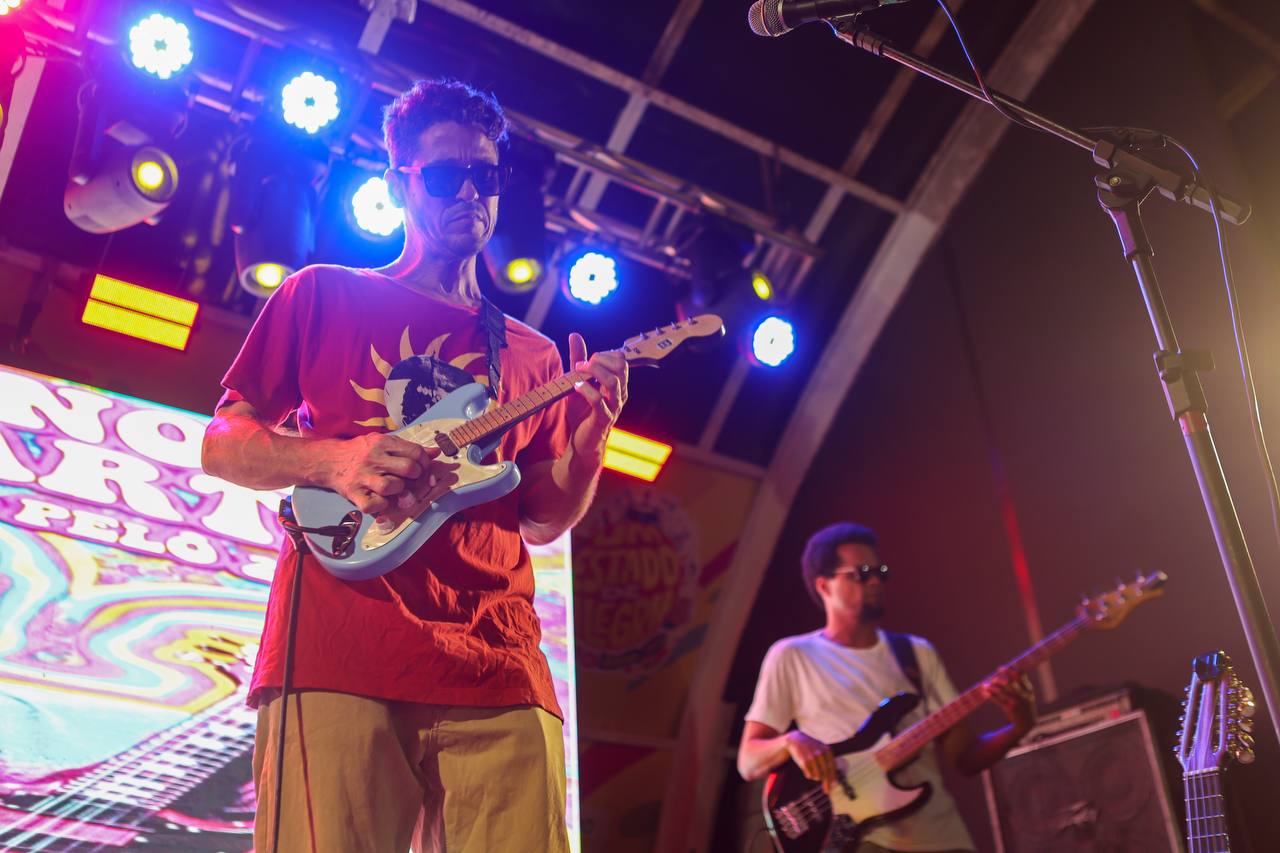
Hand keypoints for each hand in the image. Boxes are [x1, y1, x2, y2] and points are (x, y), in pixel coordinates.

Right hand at [319, 433, 447, 515]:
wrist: (328, 460)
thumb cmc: (361, 452)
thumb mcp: (383, 443)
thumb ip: (408, 448)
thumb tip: (436, 452)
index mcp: (383, 443)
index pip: (415, 452)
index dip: (425, 462)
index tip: (424, 468)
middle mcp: (374, 459)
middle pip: (409, 469)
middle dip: (417, 477)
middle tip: (412, 479)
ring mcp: (364, 477)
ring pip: (393, 487)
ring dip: (400, 491)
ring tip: (397, 489)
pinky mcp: (354, 493)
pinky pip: (373, 505)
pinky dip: (381, 506)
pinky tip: (381, 500)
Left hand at [566, 332, 627, 469]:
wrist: (581, 443)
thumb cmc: (582, 413)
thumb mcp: (577, 381)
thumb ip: (578, 360)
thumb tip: (575, 335)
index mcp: (617, 384)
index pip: (621, 360)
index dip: (604, 354)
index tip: (586, 360)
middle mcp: (619, 394)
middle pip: (621, 366)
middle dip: (600, 360)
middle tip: (581, 364)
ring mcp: (613, 407)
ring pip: (613, 381)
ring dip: (594, 372)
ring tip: (577, 372)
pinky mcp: (603, 419)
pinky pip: (599, 401)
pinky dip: (586, 390)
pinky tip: (575, 386)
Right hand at [785, 731, 836, 793]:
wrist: (795, 740)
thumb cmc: (810, 748)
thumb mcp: (821, 750)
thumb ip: (829, 763)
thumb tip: (834, 782)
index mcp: (827, 750)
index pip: (833, 768)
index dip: (833, 779)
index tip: (834, 787)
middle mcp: (821, 753)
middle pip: (826, 774)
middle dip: (826, 784)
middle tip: (827, 791)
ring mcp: (812, 757)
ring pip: (817, 776)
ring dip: (815, 776)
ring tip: (812, 770)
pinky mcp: (804, 761)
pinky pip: (809, 775)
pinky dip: (809, 775)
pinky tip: (806, 770)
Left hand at [983, 667, 1035, 733]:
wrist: (1027, 724)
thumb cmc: (1024, 706)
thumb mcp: (1027, 695)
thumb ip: (1021, 684)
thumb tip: (1007, 670)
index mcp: (1029, 689)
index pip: (1020, 674)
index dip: (1009, 670)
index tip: (1000, 668)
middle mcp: (1023, 694)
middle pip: (1009, 682)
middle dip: (998, 679)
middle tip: (992, 678)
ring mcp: (1016, 702)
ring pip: (1001, 691)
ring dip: (991, 686)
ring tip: (984, 685)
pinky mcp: (1009, 709)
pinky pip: (997, 700)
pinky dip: (989, 695)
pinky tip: (984, 692)